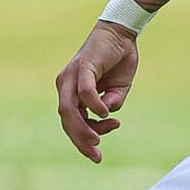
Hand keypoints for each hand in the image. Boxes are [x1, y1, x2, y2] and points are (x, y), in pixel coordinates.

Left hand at [55, 20, 140, 162]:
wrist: (123, 34)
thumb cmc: (118, 61)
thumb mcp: (118, 90)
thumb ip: (111, 104)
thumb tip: (106, 115)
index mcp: (71, 92)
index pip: (71, 123)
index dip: (81, 141)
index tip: (97, 154)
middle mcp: (66, 85)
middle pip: (67, 120)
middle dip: (80, 141)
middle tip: (96, 156)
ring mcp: (71, 76)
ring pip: (69, 109)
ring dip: (83, 128)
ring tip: (99, 137)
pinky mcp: (82, 67)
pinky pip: (83, 92)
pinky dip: (93, 105)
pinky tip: (105, 114)